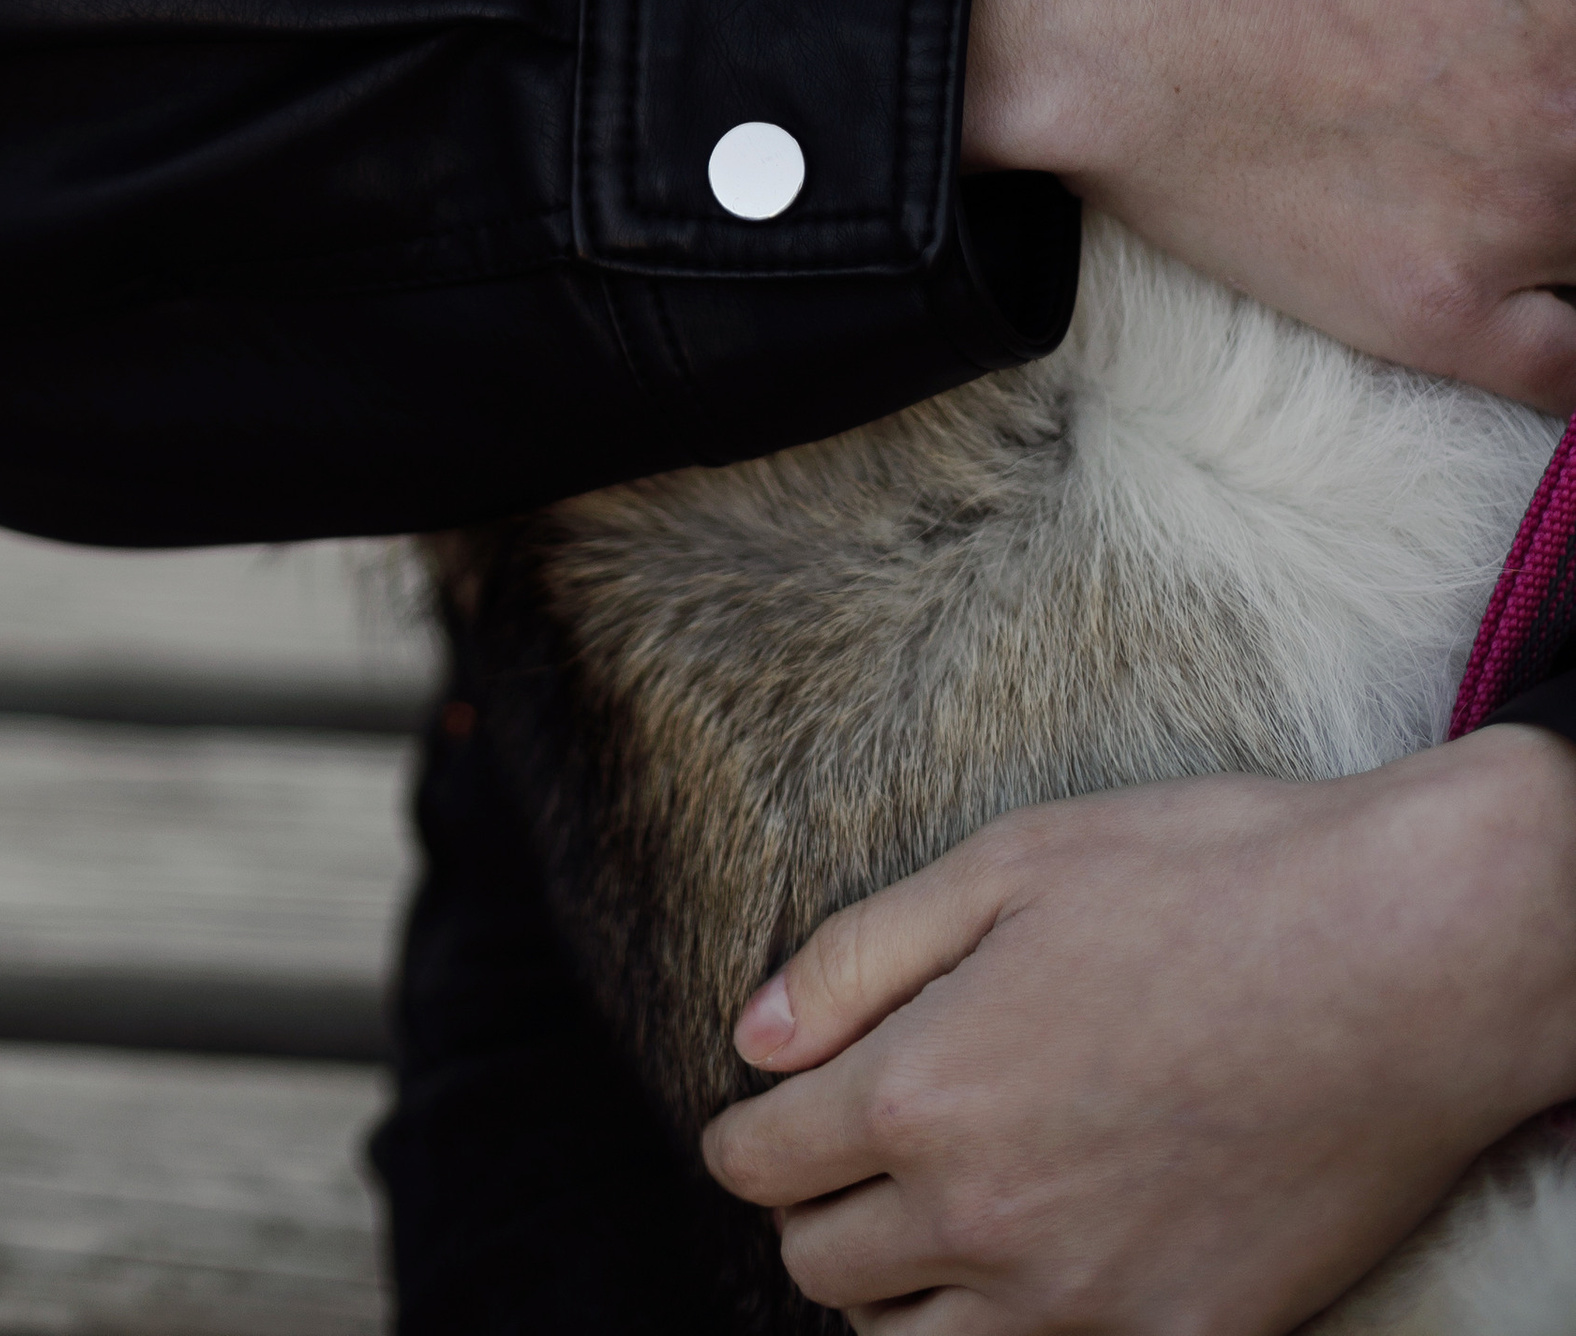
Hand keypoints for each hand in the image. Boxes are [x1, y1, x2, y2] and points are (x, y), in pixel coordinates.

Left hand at [704, 726, 1575, 1335]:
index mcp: (926, 1092)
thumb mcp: (1009, 865)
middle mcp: (987, 1221)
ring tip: (942, 1218)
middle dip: (818, 1212)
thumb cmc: (1209, 884)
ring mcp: (1087, 1303)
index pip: (760, 1165)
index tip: (771, 1114)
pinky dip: (1022, 1332)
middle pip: (823, 1274)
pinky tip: (1050, 1261)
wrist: (1405, 962)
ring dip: (906, 1292)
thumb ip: (860, 959)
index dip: (749, 1134)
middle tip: (860, 1154)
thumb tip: (755, 1037)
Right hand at [966, 0, 1575, 405]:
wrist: (1090, 20)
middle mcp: (1570, 117)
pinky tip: (1538, 299)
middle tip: (1515, 113)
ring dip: (1565, 219)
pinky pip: (1571, 374)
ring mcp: (1511, 228)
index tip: (1551, 40)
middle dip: (1569, 124)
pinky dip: (1567, 341)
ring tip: (1497, 185)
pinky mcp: (1436, 317)